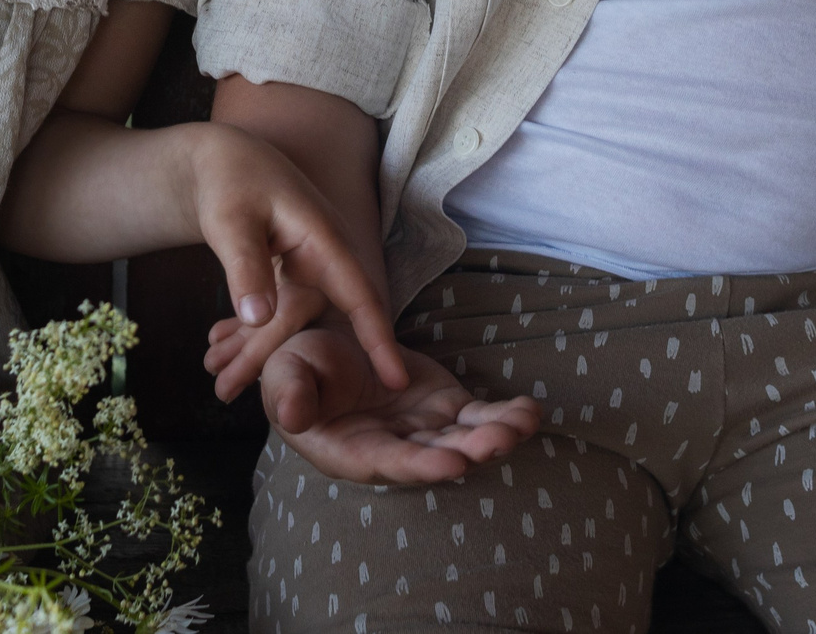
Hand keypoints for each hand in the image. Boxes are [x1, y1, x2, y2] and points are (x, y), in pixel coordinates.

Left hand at [183, 124, 408, 399]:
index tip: (396, 379)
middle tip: (225, 389)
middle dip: (268, 357)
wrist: (221, 158)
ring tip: (217, 381)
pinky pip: (275, 311)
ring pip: (287, 320)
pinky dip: (247, 331)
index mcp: (324, 238)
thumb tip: (258, 319)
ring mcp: (309, 265)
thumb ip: (246, 268)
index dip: (377, 338)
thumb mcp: (230, 221)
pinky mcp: (291, 273)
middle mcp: (324, 256)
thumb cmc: (230, 180)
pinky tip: (220, 349)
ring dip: (252, 349)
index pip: (359, 295)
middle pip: (306, 319)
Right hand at [259, 330, 539, 485]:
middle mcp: (395, 449)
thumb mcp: (286, 372)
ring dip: (495, 435)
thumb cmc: (299, 367)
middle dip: (469, 451)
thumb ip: (289, 393)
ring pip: (465, 439)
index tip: (450, 463)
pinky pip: (481, 416)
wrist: (328, 349)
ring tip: (521, 424)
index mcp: (353, 450)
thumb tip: (291, 414)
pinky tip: (529, 411)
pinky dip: (506, 415)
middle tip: (497, 442)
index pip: (390, 463)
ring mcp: (425, 430)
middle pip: (436, 456)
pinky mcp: (447, 409)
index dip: (420, 465)